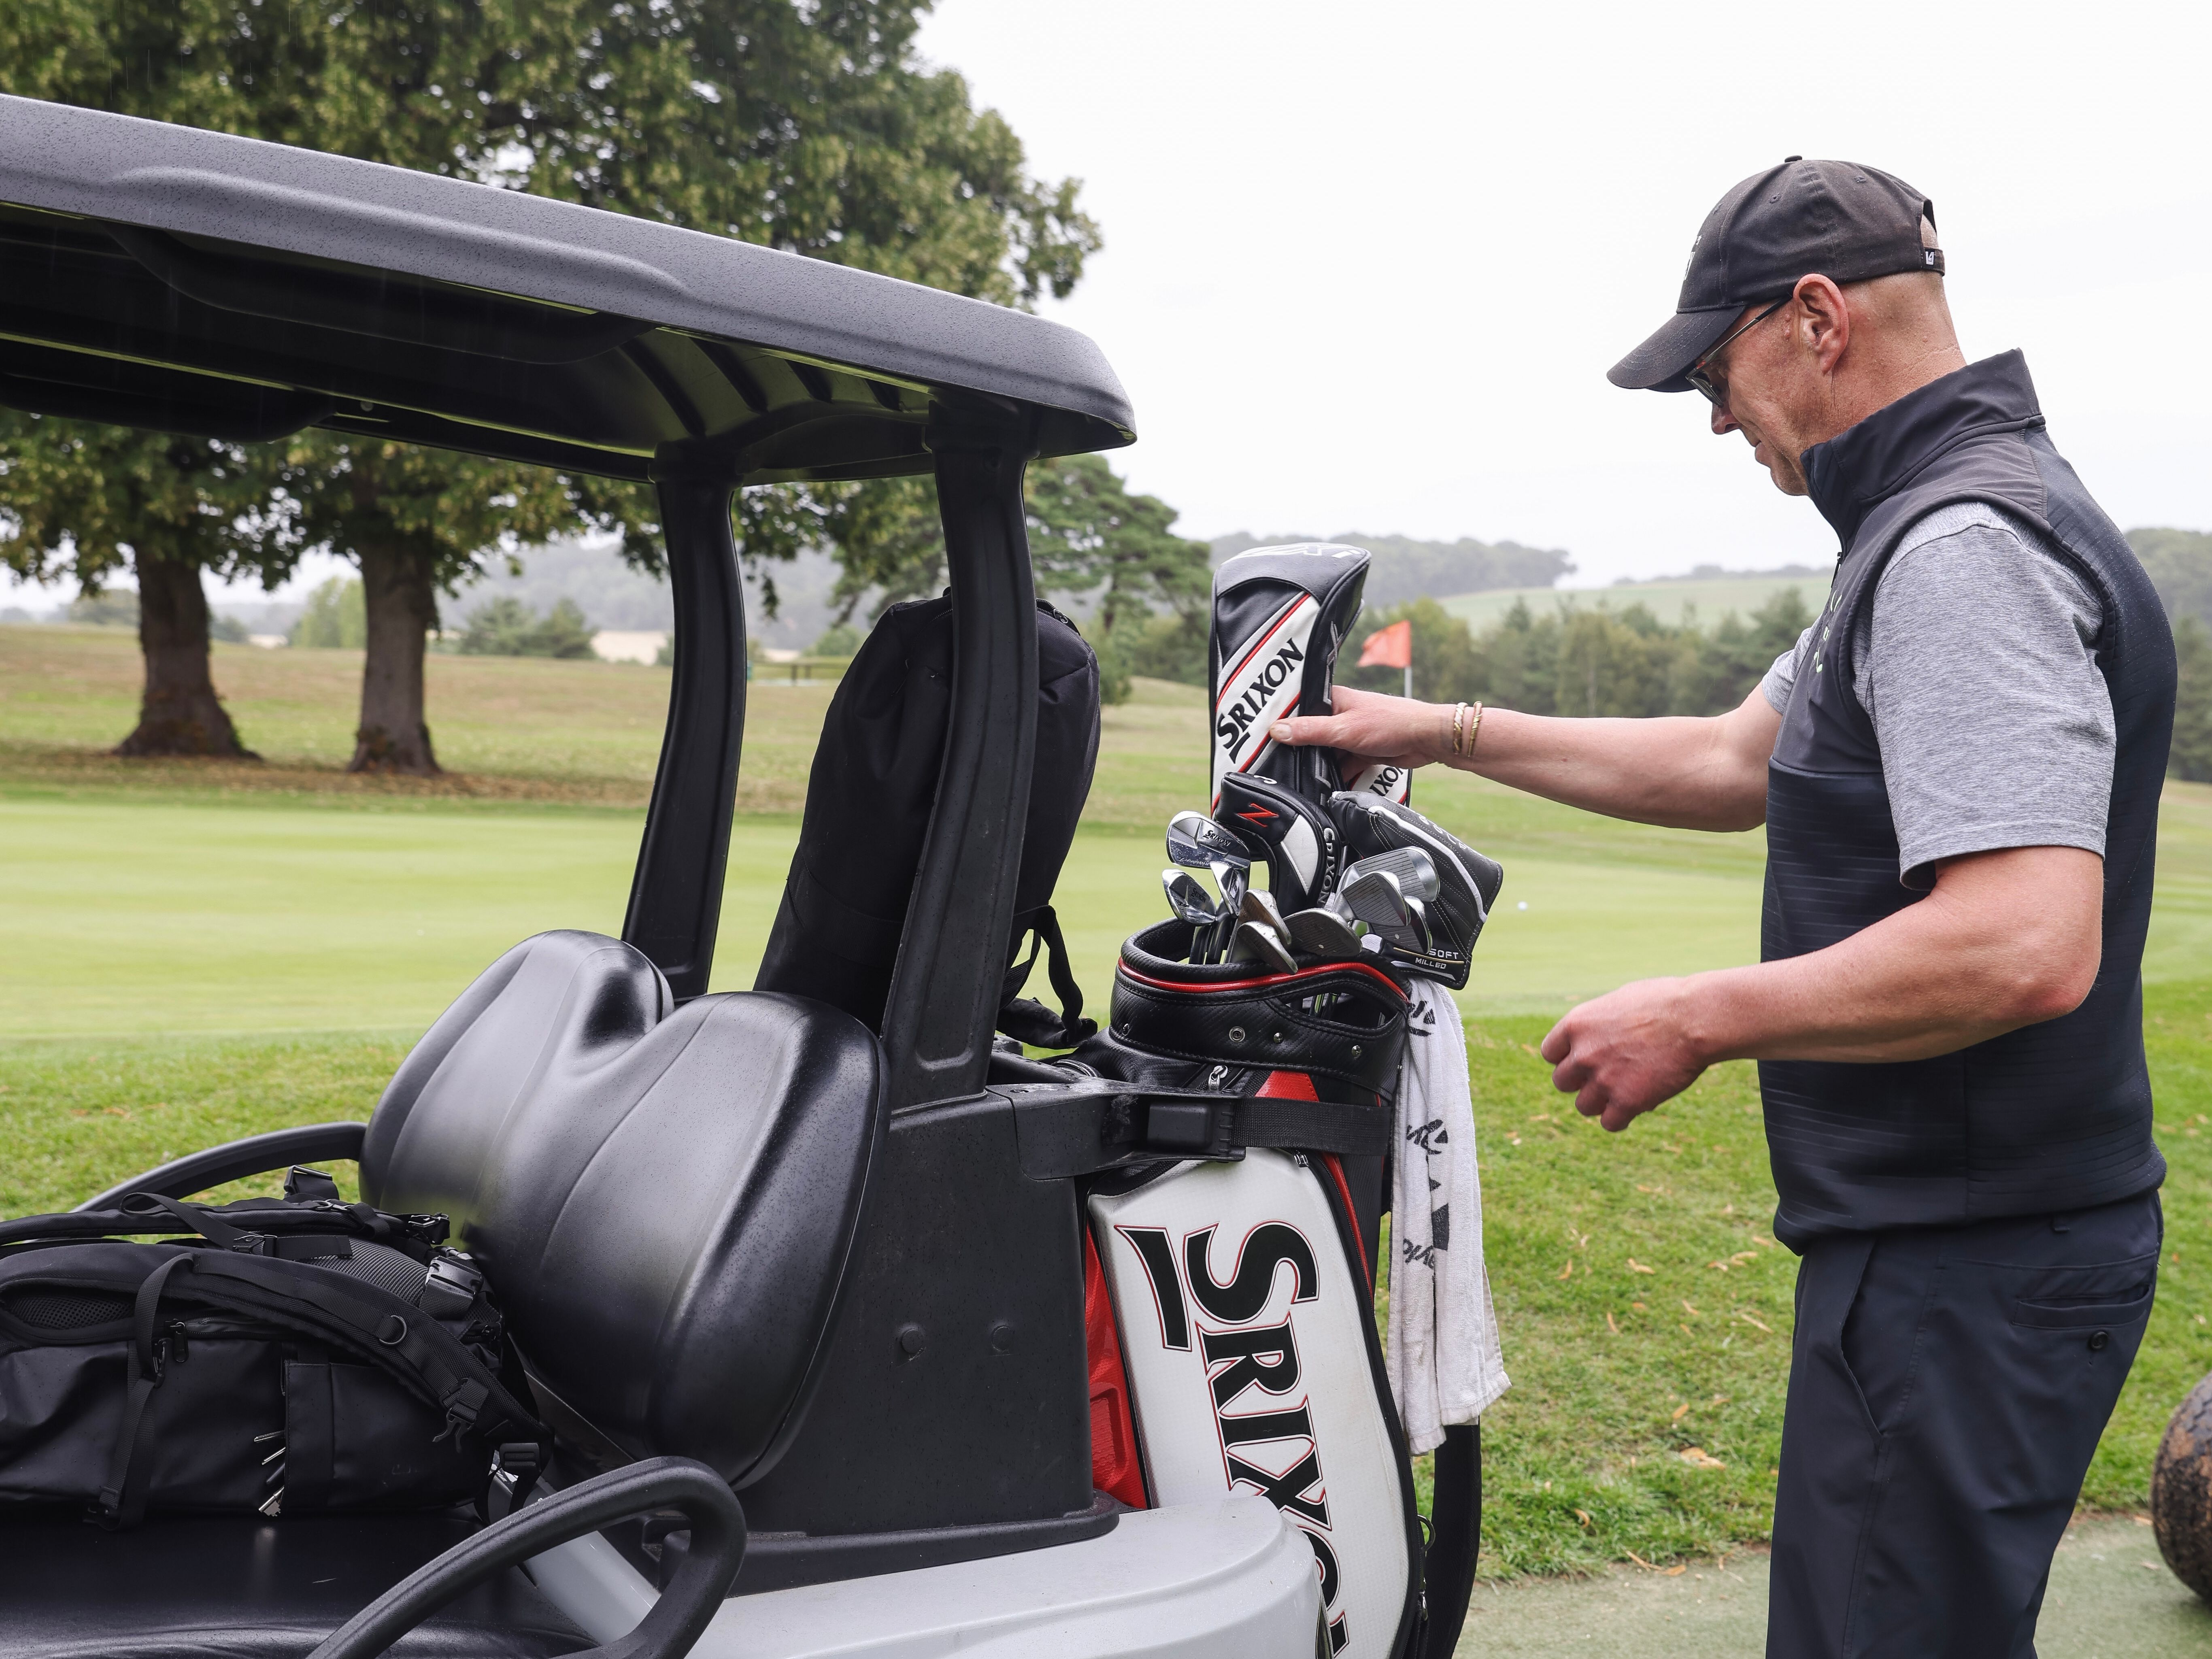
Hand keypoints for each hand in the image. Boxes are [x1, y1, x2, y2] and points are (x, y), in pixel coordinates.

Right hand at [1269, 685, 1445, 770]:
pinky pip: (1340, 765)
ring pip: (1325, 752)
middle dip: (1299, 748)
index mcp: (1334, 699)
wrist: (1426, 739)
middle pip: (1310, 733)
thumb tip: (1277, 730)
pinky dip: (1334, 775)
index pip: (1299, 709)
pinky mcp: (1360, 751)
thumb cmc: (1392, 722)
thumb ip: (1310, 731)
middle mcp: (1339, 715)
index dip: (1282, 722)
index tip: (1264, 737)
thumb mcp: (1343, 729)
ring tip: (1299, 777)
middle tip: (1278, 762)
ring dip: (1318, 764)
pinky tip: (1323, 786)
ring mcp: (1350, 734)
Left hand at [1539, 978, 1709, 1131]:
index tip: (1584, 1059)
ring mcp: (1603, 1080)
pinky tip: (1637, 1105)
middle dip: (1581, 1081)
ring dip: (1600, 1102)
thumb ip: (1599, 1023)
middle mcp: (1583, 1054)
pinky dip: (1621, 1118)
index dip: (1567, 1058)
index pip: (1550, 1053)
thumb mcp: (1620, 1001)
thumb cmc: (1665, 1002)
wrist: (1695, 1018)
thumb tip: (1595, 1035)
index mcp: (1576, 1025)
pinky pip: (1609, 1123)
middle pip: (1562, 1082)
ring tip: (1624, 1091)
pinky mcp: (1627, 1101)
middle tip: (1606, 1076)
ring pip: (1583, 1106)